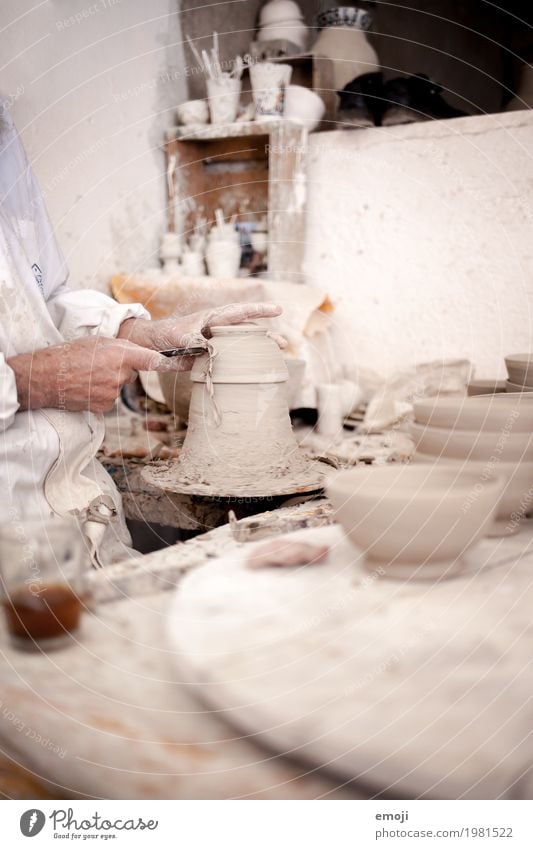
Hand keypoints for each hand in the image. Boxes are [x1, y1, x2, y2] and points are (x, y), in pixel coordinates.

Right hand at [8, 336, 189, 413]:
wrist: (46, 377)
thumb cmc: (70, 354)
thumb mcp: (98, 342)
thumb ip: (122, 348)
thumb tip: (140, 357)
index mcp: (120, 355)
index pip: (152, 360)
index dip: (171, 363)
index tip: (186, 363)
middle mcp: (120, 375)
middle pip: (131, 374)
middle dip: (121, 369)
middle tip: (98, 364)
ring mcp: (112, 393)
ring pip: (119, 387)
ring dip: (109, 382)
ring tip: (88, 375)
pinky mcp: (104, 407)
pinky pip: (109, 399)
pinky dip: (100, 394)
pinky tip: (86, 387)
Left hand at [118, 302, 285, 351]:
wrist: (155, 345)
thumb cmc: (168, 334)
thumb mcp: (180, 336)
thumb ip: (196, 341)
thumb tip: (211, 349)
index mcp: (214, 319)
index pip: (240, 312)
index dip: (259, 310)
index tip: (277, 309)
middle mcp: (220, 330)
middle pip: (248, 330)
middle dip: (266, 335)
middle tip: (284, 343)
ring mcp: (218, 343)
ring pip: (243, 345)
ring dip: (259, 351)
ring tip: (277, 356)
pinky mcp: (214, 357)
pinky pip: (233, 360)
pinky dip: (244, 365)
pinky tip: (254, 371)